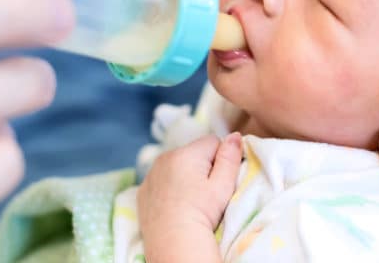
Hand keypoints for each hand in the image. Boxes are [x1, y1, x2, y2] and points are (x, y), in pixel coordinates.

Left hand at [138, 133, 241, 262]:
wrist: (173, 243)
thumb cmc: (202, 213)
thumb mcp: (223, 185)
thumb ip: (230, 157)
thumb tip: (235, 135)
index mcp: (185, 153)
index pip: (212, 141)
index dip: (221, 160)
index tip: (218, 181)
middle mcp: (164, 158)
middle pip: (193, 153)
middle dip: (202, 167)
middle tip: (205, 193)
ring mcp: (151, 175)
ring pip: (176, 166)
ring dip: (185, 176)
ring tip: (190, 200)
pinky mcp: (143, 191)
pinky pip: (161, 180)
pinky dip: (169, 188)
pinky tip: (175, 205)